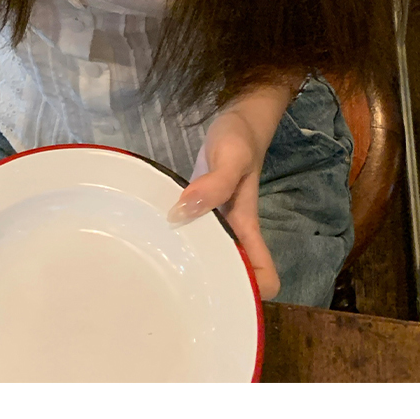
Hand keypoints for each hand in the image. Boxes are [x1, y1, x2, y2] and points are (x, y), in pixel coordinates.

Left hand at [168, 109, 279, 299]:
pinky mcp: (199, 212)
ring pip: (209, 260)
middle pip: (232, 279)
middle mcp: (233, 233)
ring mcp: (216, 224)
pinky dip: (177, 243)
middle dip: (210, 294)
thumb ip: (215, 184)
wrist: (238, 119)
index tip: (221, 298)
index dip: (253, 295)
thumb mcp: (232, 155)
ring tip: (158, 275)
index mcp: (247, 228)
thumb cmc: (240, 138)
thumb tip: (183, 211)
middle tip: (175, 296)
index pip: (266, 278)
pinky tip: (153, 241)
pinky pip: (191, 237)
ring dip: (190, 270)